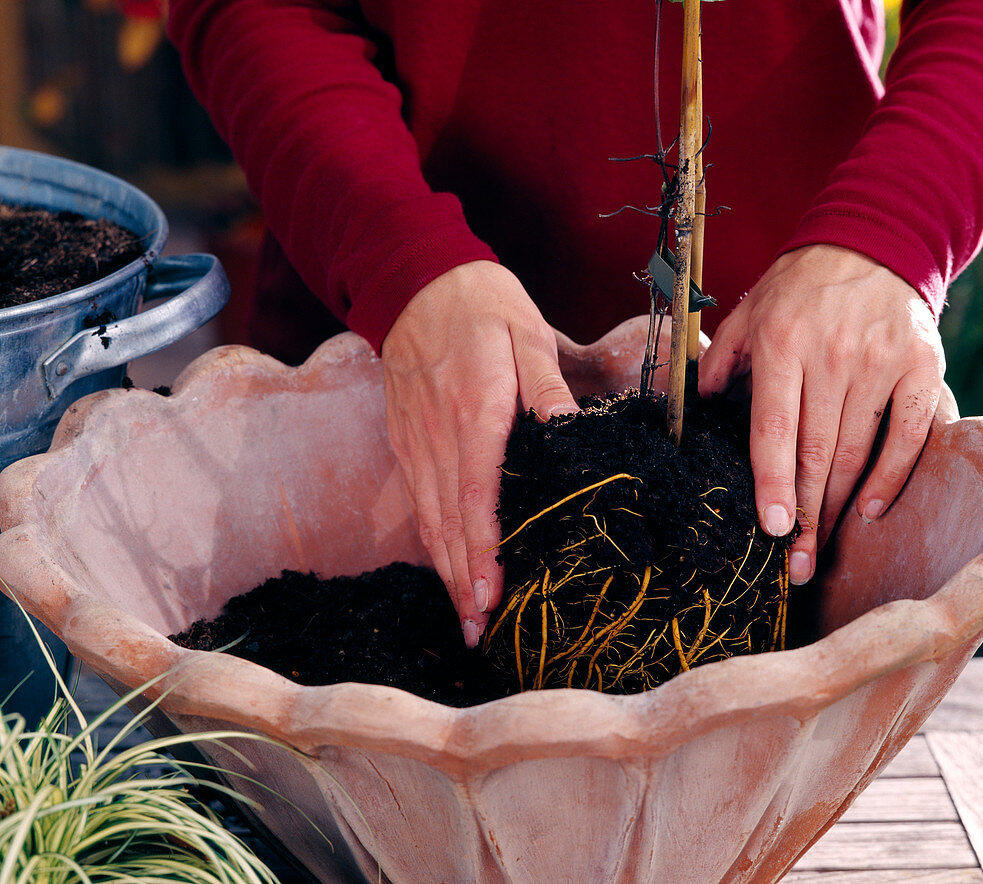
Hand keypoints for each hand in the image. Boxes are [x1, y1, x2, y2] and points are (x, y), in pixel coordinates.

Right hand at [381, 261, 577, 646]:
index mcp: (474, 414)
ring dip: (446, 570)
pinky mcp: (407, 439)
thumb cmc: (481, 306)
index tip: (491, 596)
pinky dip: (433, 539)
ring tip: (464, 616)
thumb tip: (572, 433)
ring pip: (430, 518)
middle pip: (448, 523)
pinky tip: (446, 565)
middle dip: (463, 582)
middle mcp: (438, 437)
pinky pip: (419, 500)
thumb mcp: (527, 334)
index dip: (483, 552)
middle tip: (480, 632)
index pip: (476, 496)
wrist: (414, 279)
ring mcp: (416, 441)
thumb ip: (547, 388)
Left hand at [698, 244, 944, 584]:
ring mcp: (881, 363)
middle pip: (817, 452)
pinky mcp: (922, 367)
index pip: (774, 429)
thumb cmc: (800, 287)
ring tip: (823, 545)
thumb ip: (720, 359)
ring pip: (858, 451)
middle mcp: (832, 356)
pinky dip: (892, 477)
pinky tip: (871, 509)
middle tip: (797, 565)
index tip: (773, 529)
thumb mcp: (750, 311)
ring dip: (840, 506)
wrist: (873, 243)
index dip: (773, 483)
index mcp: (783, 345)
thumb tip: (697, 405)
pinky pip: (909, 436)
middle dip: (806, 515)